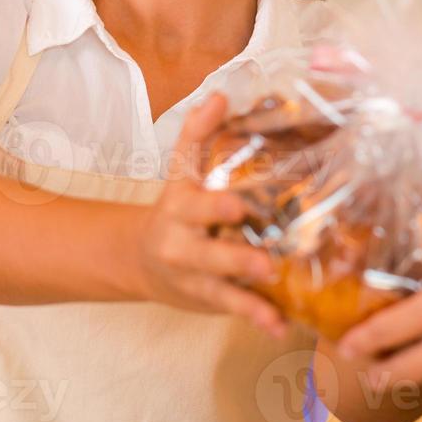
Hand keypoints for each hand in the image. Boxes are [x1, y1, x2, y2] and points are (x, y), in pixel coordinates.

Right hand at [129, 93, 287, 338]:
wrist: (141, 258)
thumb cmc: (178, 208)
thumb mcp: (183, 173)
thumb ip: (199, 136)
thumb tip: (220, 95)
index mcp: (180, 208)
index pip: (194, 205)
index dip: (213, 207)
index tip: (235, 207)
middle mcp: (183, 245)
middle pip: (207, 254)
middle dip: (234, 259)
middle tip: (265, 262)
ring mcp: (194, 277)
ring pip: (220, 289)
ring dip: (249, 299)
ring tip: (276, 306)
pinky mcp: (207, 299)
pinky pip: (233, 309)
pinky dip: (257, 318)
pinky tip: (280, 326)